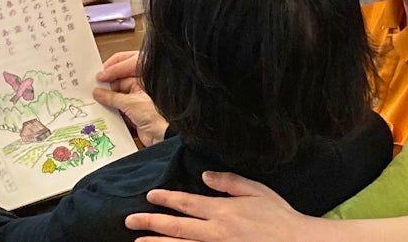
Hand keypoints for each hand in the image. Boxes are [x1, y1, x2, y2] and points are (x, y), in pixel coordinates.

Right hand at [93, 51, 168, 146]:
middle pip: (119, 80)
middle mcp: (141, 86)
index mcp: (144, 76)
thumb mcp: (131, 103)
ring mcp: (137, 99)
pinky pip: (118, 109)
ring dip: (107, 99)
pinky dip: (110, 110)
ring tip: (94, 100)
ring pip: (117, 95)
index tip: (99, 76)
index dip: (111, 68)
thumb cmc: (159, 116)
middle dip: (106, 85)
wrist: (166, 136)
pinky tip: (101, 112)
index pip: (125, 64)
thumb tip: (98, 92)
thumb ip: (112, 97)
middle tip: (93, 87)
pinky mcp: (134, 113)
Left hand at [126, 171, 309, 241]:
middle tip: (130, 221)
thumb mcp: (255, 190)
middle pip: (175, 228)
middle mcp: (214, 232)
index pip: (186, 204)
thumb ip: (228, 182)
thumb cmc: (278, 216)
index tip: (150, 196)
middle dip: (150, 223)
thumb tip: (204, 176)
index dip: (166, 199)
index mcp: (222, 211)